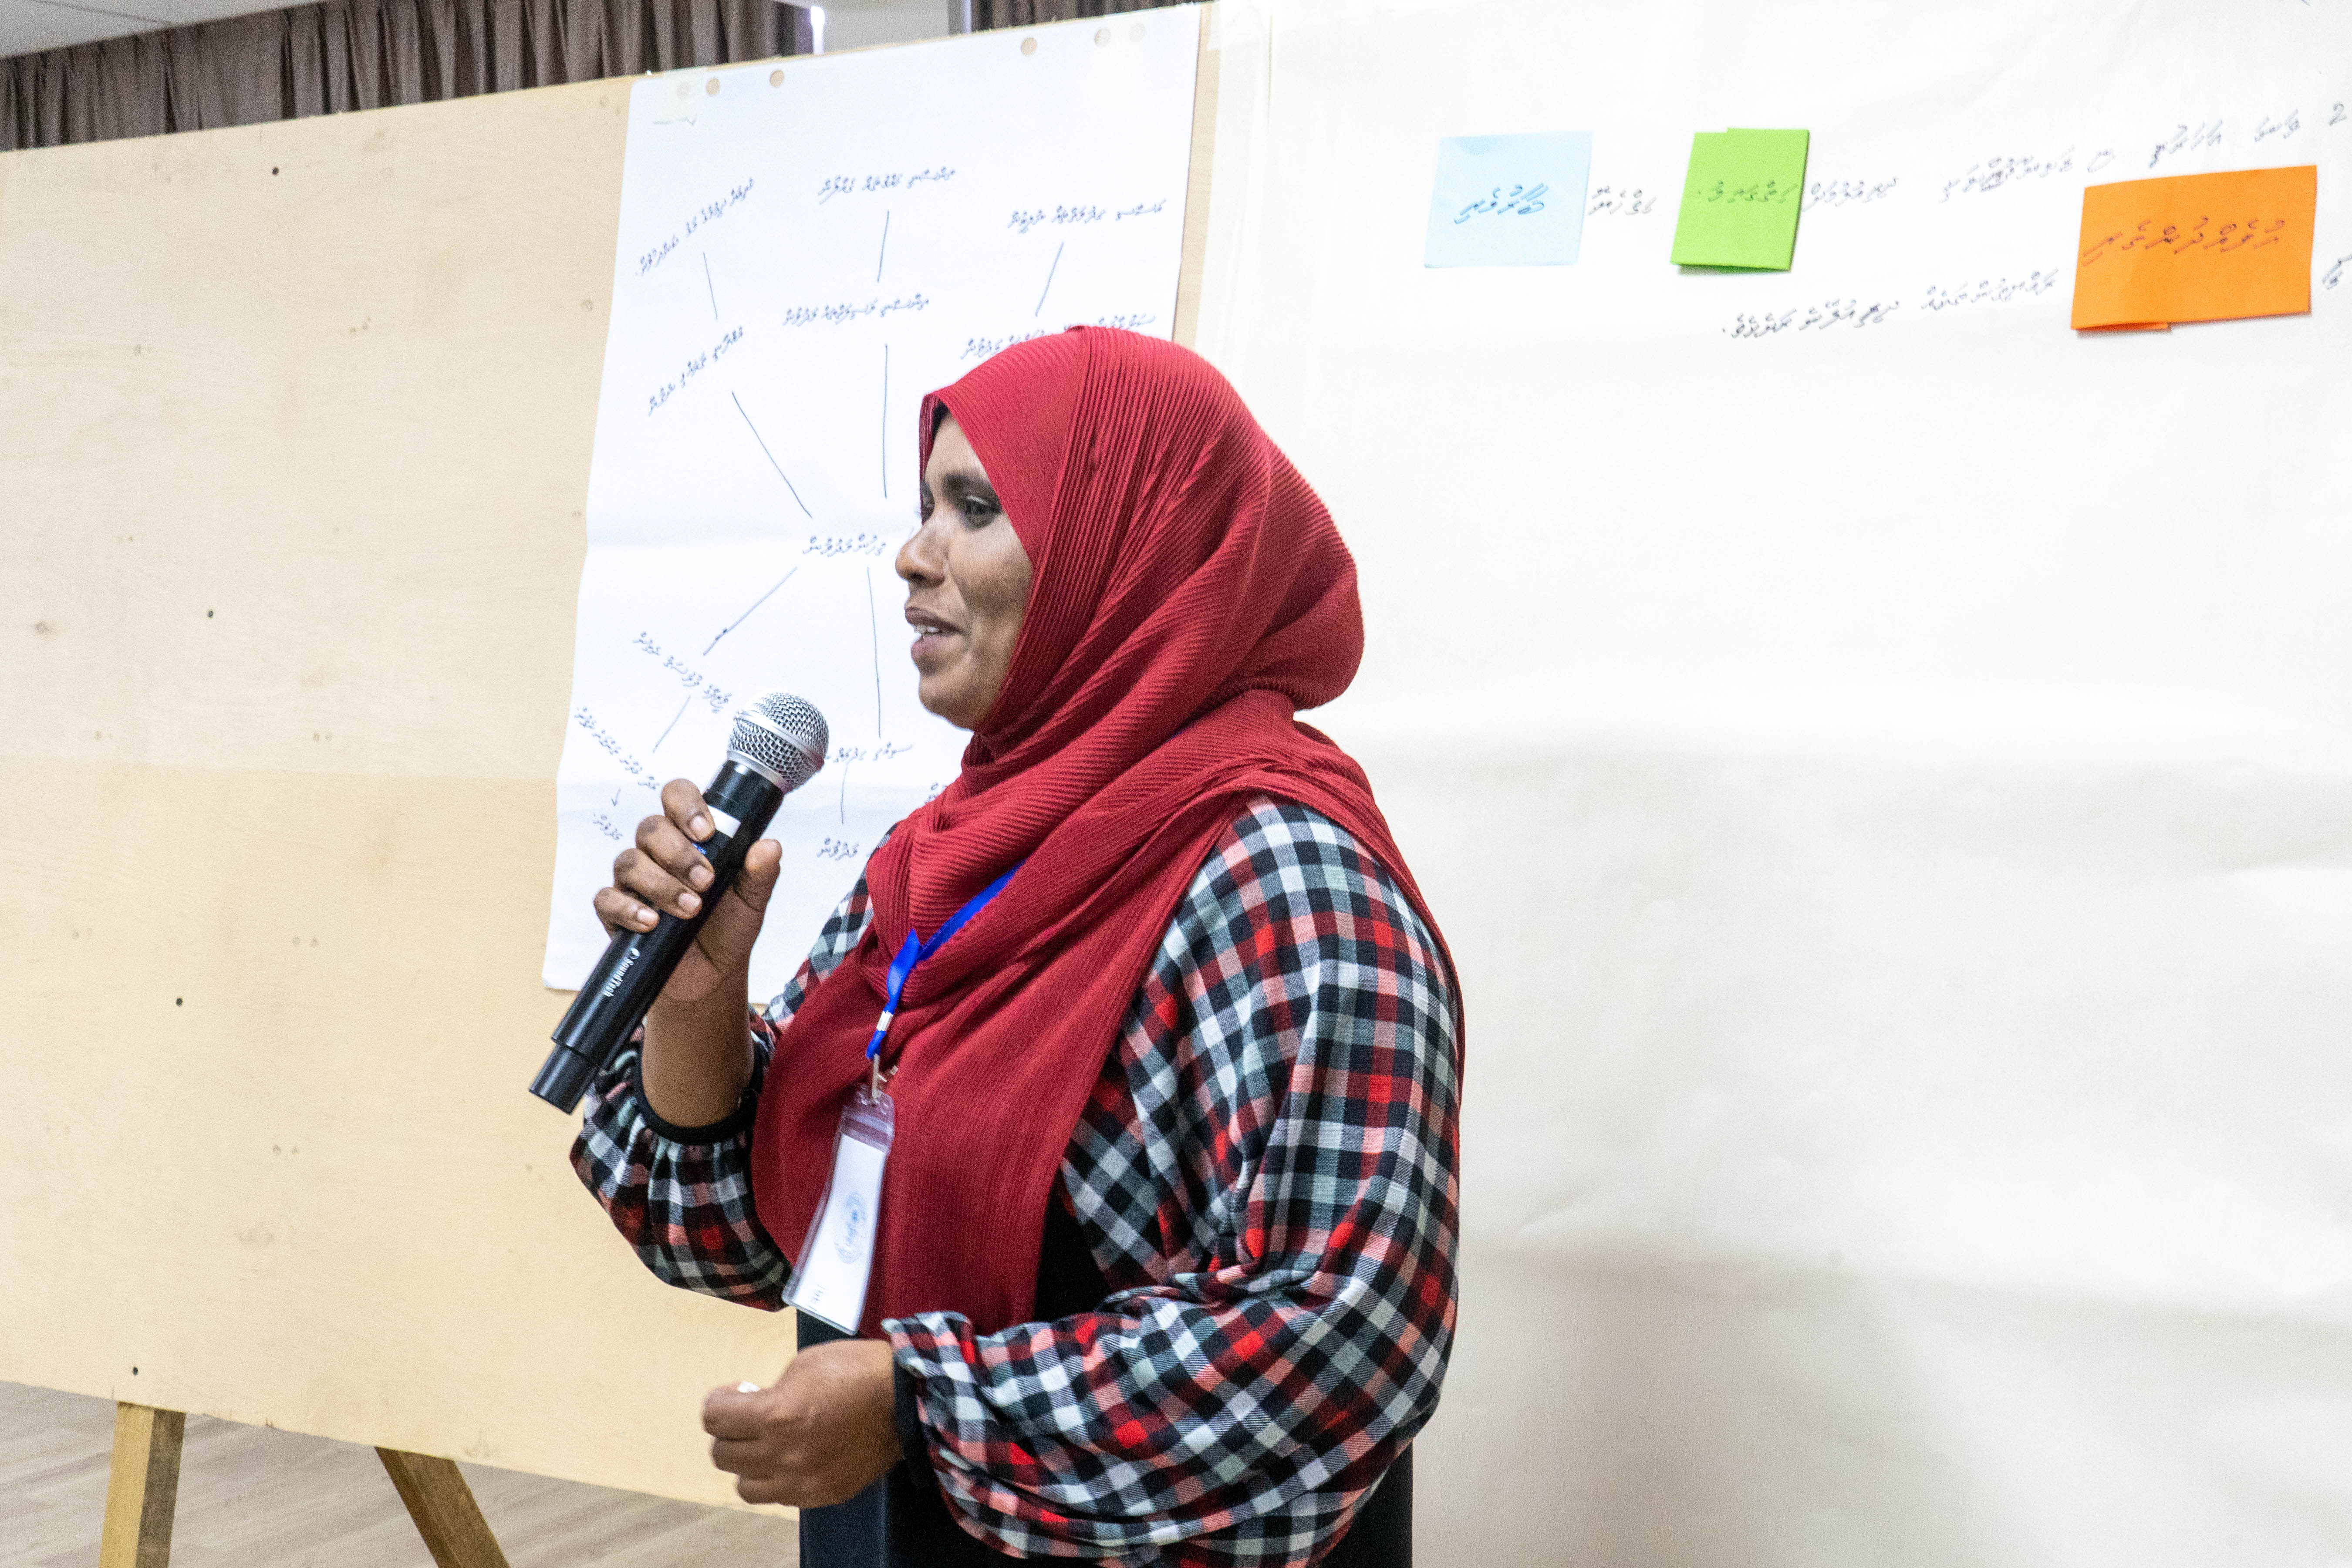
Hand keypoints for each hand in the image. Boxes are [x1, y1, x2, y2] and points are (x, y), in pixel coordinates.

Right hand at [593, 778, 782, 1004]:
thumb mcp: (752, 901)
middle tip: (706, 881)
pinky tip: (651, 922)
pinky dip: (629, 909)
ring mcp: (633, 881)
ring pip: (629, 862)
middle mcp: (657, 853)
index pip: (676, 798)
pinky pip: (607, 899)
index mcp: (689, 838)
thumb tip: (770, 846)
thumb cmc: (727, 928)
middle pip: (650, 829)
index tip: (706, 831)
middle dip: (678, 854)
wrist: (711, 974)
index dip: (686, 805)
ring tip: (690, 908)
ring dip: (661, 884)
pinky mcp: (616, 911)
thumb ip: (760, 873)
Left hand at [705, 1340, 903, 1507]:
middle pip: (722, 1454)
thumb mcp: (804, 1364)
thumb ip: (771, 1390)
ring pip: (744, 1485)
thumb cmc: (856, 1370)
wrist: (906, 1401)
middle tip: (750, 1417)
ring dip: (748, 1463)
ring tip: (767, 1445)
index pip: (714, 1418)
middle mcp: (782, 1454)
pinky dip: (776, 1479)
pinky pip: (778, 1497)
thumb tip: (752, 1406)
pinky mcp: (820, 1496)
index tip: (734, 1394)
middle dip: (731, 1432)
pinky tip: (793, 1458)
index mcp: (775, 1414)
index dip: (719, 1402)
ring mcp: (801, 1481)